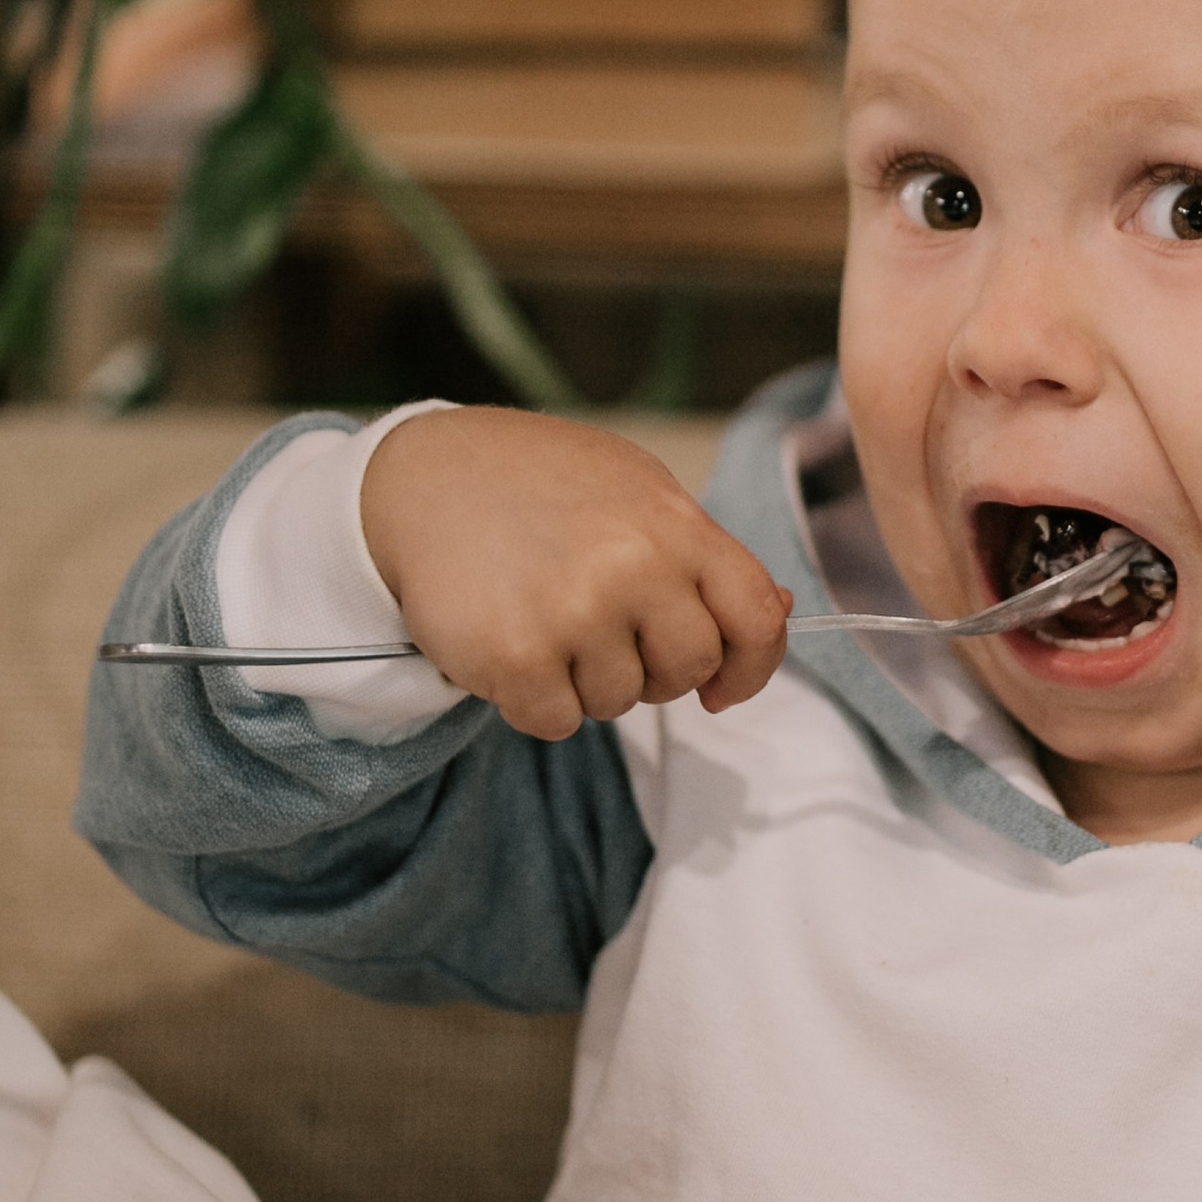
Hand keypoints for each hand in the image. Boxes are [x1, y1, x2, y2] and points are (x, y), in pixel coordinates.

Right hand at [361, 408, 789, 739]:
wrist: (425, 478)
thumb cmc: (540, 485)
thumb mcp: (635, 491)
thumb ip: (701, 556)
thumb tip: (777, 615)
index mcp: (676, 524)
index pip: (757, 617)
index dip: (753, 666)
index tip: (722, 686)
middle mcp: (634, 567)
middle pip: (688, 670)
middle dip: (655, 670)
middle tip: (605, 633)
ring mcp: (574, 614)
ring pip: (619, 702)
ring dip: (586, 680)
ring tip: (546, 617)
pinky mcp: (515, 657)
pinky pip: (557, 723)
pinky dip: (535, 700)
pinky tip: (512, 643)